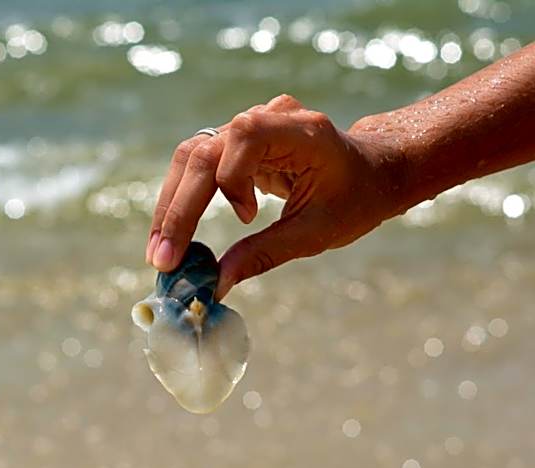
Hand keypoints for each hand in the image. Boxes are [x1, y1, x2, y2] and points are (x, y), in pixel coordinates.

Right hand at [146, 94, 409, 299]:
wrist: (373, 172)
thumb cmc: (354, 200)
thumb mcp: (316, 233)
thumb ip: (265, 254)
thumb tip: (215, 285)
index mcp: (300, 131)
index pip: (244, 137)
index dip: (232, 179)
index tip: (247, 219)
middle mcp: (269, 116)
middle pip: (204, 151)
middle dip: (179, 208)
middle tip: (162, 259)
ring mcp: (250, 124)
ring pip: (191, 156)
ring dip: (172, 205)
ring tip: (161, 251)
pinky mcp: (237, 140)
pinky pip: (199, 163)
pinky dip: (185, 199)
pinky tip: (178, 235)